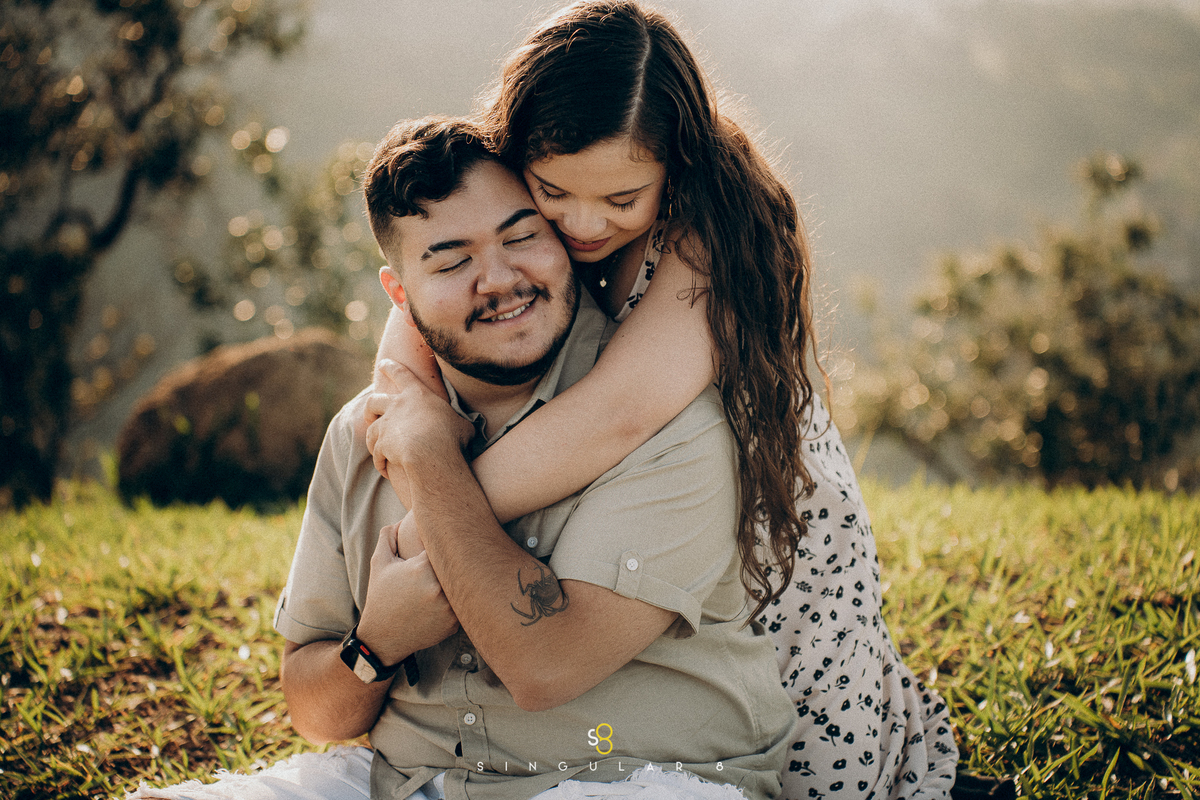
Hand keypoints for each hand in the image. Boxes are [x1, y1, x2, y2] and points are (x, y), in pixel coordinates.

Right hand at [357, 516, 458, 664]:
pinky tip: (462, 593)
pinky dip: (461, 599)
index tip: (455, 532)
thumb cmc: (380, 597)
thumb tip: (403, 519)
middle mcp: (437, 588)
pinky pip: (465, 604)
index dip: (451, 538)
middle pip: (460, 563)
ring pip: (466, 584)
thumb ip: (389, 536)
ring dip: (465, 579)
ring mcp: (447, 608)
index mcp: (420, 568)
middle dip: (463, 556)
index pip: (445, 544)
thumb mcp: (379, 563)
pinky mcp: (454, 623)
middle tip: (472, 546)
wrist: (382, 638)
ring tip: (473, 568)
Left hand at [365, 360, 472, 484]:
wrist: (432, 454)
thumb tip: (469, 427)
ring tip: (378, 451)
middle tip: (370, 416)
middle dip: (370, 408)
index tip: (383, 364)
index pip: (401, 374)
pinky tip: (385, 469)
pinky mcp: (381, 444)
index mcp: (417, 395)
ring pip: (371, 429)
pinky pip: (377, 453)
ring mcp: (386, 425)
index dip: (391, 367)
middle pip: (374, 400)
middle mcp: (396, 406)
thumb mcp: (462, 425)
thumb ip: (459, 423)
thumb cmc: (451, 438)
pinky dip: (380, 462)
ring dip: (374, 440)